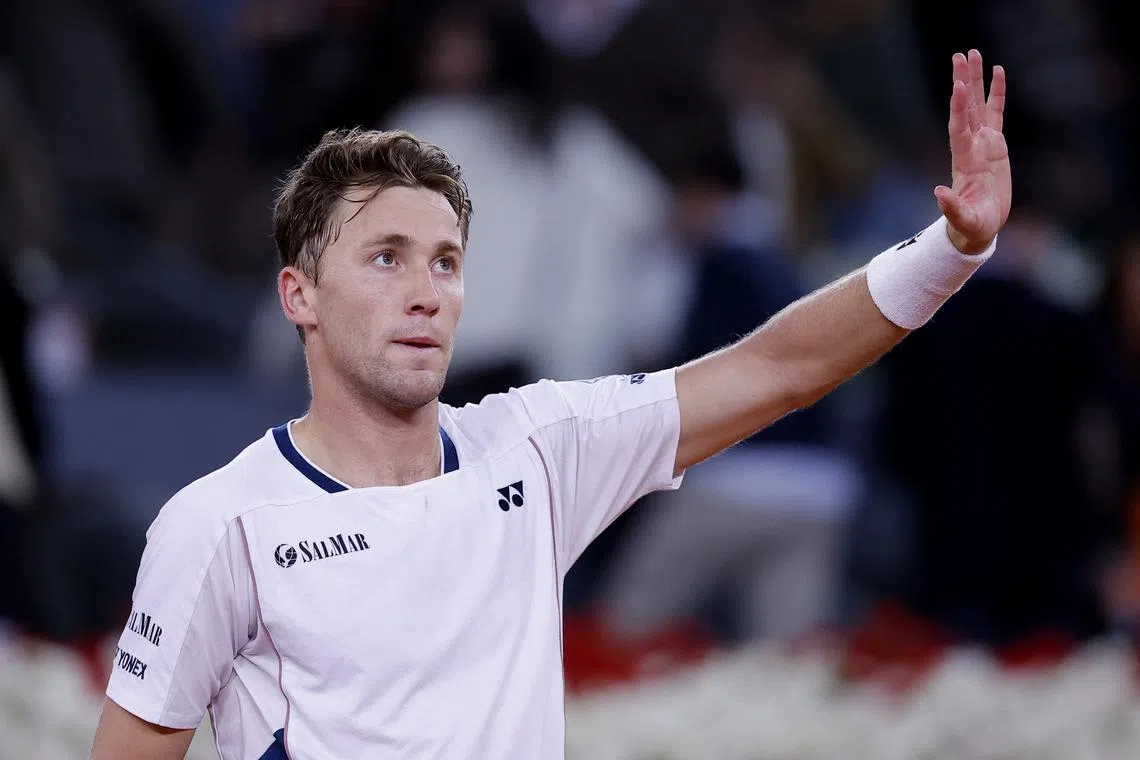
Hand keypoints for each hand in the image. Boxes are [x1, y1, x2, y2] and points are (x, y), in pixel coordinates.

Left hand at [936, 50, 1010, 254]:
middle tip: (961, 55)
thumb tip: (937, 193)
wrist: (978, 228)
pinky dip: (997, 93)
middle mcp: (971, 147)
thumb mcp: (963, 220)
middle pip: (967, 108)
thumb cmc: (972, 226)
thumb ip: (951, 208)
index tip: (958, 86)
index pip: (960, 128)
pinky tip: (999, 71)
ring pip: (979, 105)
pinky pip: (997, 113)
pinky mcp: (995, 145)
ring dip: (976, 80)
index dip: (959, 108)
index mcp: (964, 161)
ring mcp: (982, 143)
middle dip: (964, 82)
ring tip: (974, 54)